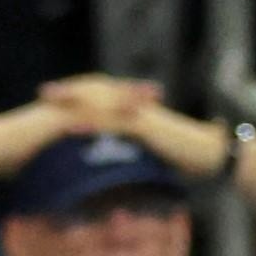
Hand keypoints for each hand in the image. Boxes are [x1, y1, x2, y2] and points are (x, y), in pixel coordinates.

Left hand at [40, 77, 225, 177]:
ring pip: (103, 102)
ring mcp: (141, 115)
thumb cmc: (186, 159)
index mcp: (136, 110)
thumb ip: (135, 152)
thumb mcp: (154, 154)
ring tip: (51, 102)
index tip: (55, 99)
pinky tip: (74, 126)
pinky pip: (115, 123)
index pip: (103, 96)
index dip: (79, 95)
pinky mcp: (146, 129)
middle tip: (43, 92)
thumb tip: (118, 164)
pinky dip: (94, 123)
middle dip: (70, 91)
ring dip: (76, 100)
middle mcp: (136, 107)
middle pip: (98, 92)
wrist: (211, 155)